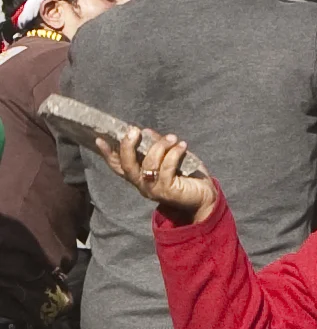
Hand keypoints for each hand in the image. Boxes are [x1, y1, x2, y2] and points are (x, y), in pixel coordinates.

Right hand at [95, 127, 217, 223]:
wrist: (205, 197)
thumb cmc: (187, 177)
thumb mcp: (169, 158)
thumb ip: (157, 147)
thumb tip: (146, 132)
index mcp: (139, 176)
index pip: (118, 165)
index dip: (107, 153)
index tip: (99, 138)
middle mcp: (142, 185)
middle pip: (127, 166)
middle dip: (128, 146)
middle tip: (134, 131)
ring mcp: (154, 189)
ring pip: (149, 164)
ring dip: (160, 147)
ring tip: (172, 138)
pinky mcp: (168, 191)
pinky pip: (167, 168)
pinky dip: (174, 153)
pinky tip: (182, 146)